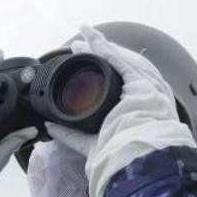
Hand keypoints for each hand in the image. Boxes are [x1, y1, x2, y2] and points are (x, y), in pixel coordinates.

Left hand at [45, 25, 195, 196]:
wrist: (136, 163)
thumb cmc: (119, 159)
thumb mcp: (91, 144)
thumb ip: (70, 135)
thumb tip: (48, 126)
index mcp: (138, 109)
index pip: (119, 81)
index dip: (101, 68)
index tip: (82, 60)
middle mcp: (145, 96)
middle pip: (120, 65)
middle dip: (99, 51)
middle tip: (80, 41)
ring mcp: (148, 89)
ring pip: (122, 59)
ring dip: (102, 46)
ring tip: (86, 33)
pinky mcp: (144, 86)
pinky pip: (123, 63)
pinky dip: (108, 51)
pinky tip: (95, 42)